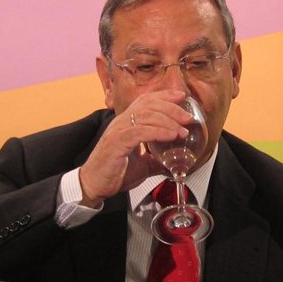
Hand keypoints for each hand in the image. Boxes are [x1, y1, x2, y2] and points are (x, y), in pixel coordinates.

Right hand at [78, 89, 191, 205]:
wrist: (94, 186)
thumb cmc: (114, 173)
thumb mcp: (142, 166)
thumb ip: (156, 161)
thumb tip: (173, 163)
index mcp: (126, 123)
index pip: (146, 101)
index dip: (164, 96)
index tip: (182, 96)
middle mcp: (121, 122)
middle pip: (148, 105)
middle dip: (171, 108)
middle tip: (188, 117)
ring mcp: (118, 131)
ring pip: (146, 115)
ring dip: (168, 121)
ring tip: (183, 130)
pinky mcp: (117, 142)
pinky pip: (140, 131)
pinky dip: (159, 131)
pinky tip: (171, 135)